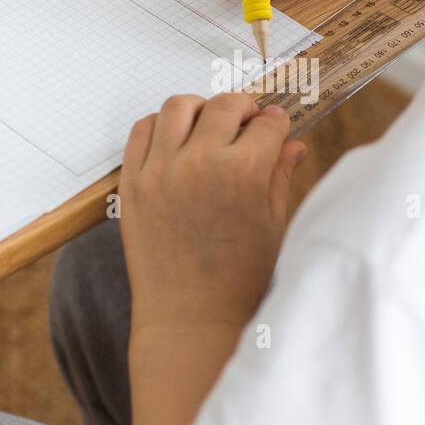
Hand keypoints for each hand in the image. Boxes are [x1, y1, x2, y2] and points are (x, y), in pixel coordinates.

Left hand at [120, 93, 305, 334]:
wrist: (190, 319)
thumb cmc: (238, 280)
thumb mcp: (272, 224)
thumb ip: (278, 176)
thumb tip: (293, 145)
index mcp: (244, 173)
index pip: (266, 123)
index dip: (276, 123)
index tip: (275, 128)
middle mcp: (200, 163)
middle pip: (224, 105)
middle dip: (243, 109)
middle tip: (247, 122)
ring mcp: (160, 171)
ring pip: (178, 106)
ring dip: (200, 109)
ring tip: (209, 127)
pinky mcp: (132, 183)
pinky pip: (141, 131)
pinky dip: (160, 126)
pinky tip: (175, 141)